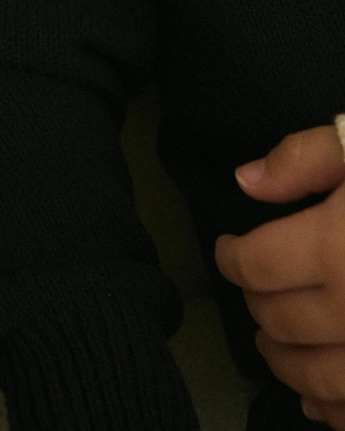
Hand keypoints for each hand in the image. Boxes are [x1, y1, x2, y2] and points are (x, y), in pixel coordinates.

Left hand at [216, 124, 344, 425]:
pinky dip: (332, 411)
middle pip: (279, 321)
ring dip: (284, 364)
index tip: (228, 248)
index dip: (231, 257)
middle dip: (256, 307)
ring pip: (315, 378)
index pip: (256, 265)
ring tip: (275, 346)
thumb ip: (305, 157)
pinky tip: (320, 397)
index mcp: (336, 247)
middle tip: (254, 293)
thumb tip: (247, 181)